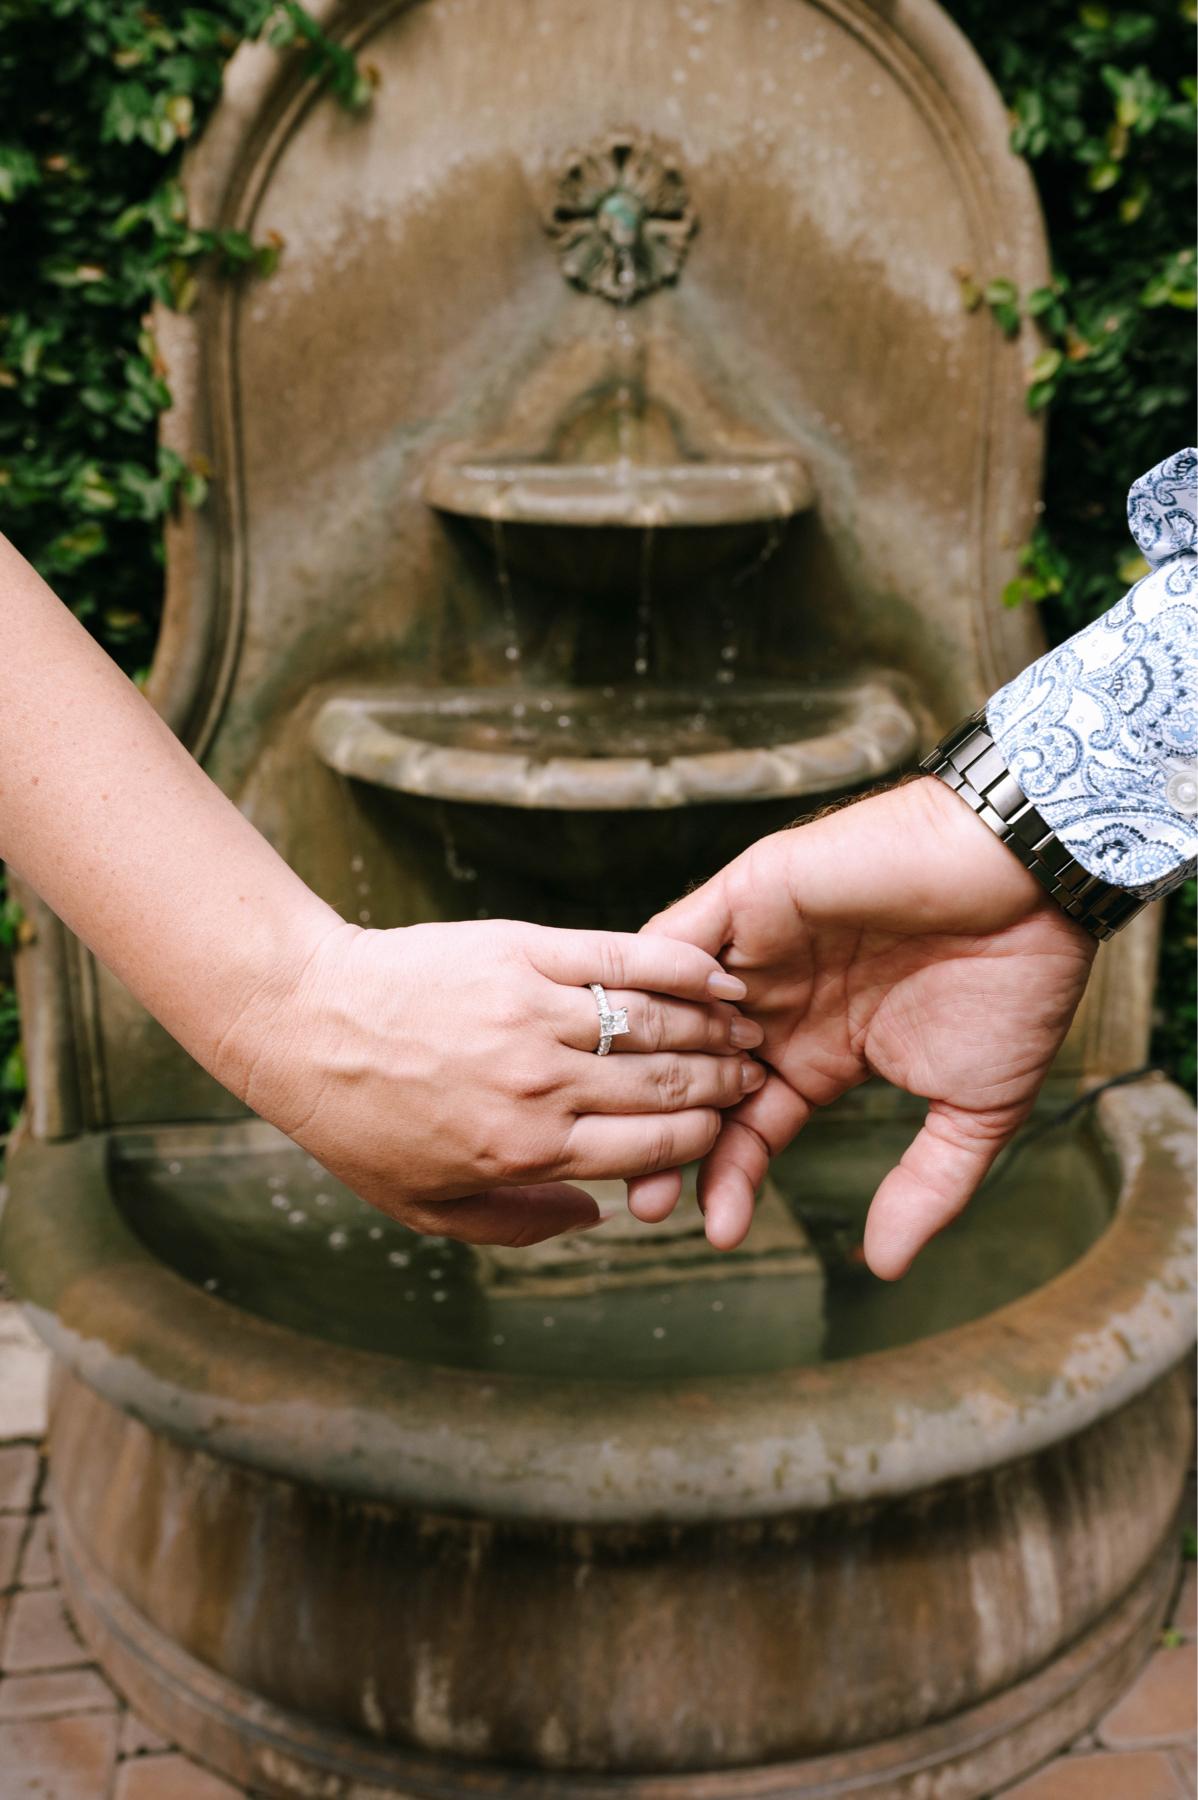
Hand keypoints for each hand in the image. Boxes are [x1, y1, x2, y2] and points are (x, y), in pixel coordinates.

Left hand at [215, 917, 763, 1245]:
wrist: (305, 1021)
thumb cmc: (360, 1122)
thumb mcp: (427, 1207)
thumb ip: (519, 1223)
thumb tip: (600, 1215)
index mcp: (525, 1151)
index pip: (654, 1150)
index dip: (707, 1139)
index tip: (730, 1127)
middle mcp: (539, 1086)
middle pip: (669, 1085)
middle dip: (726, 1083)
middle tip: (754, 1073)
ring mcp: (532, 1014)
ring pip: (655, 1022)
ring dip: (715, 1025)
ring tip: (745, 1024)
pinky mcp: (522, 952)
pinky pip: (619, 957)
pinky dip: (677, 966)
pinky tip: (712, 970)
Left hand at [633, 777, 1095, 1276]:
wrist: (1031, 880)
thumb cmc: (1015, 981)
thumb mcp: (975, 1106)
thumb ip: (927, 1184)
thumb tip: (883, 1267)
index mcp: (819, 1052)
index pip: (749, 1126)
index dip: (727, 1177)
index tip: (716, 1233)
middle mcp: (777, 1004)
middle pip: (694, 1083)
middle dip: (669, 1143)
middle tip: (649, 1203)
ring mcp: (758, 950)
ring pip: (671, 1018)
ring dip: (651, 1073)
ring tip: (640, 1135)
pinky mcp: (751, 893)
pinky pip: (678, 938)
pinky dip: (657, 983)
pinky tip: (655, 1043)